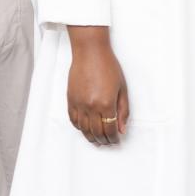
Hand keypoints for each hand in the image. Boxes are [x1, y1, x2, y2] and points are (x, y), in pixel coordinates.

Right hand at [66, 25, 128, 145]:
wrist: (90, 53)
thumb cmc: (108, 67)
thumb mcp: (122, 88)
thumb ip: (123, 110)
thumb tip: (122, 129)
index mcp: (107, 103)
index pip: (110, 129)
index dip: (113, 138)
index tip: (116, 140)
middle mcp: (91, 106)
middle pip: (97, 132)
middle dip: (103, 140)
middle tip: (108, 142)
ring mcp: (79, 104)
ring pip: (84, 129)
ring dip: (91, 137)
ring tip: (97, 139)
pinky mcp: (71, 100)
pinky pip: (73, 120)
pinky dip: (79, 127)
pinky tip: (85, 129)